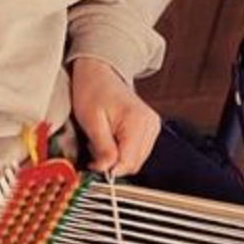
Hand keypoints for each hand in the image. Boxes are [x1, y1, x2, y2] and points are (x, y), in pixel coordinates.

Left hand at [71, 57, 160, 176]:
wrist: (99, 73)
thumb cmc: (93, 90)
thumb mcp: (92, 121)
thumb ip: (103, 148)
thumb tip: (107, 171)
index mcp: (138, 122)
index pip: (129, 162)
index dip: (110, 169)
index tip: (93, 166)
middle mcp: (150, 125)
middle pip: (134, 164)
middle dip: (112, 164)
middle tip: (94, 150)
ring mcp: (152, 127)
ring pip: (135, 160)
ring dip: (117, 158)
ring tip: (101, 141)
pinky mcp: (149, 129)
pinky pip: (136, 152)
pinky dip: (121, 152)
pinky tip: (110, 140)